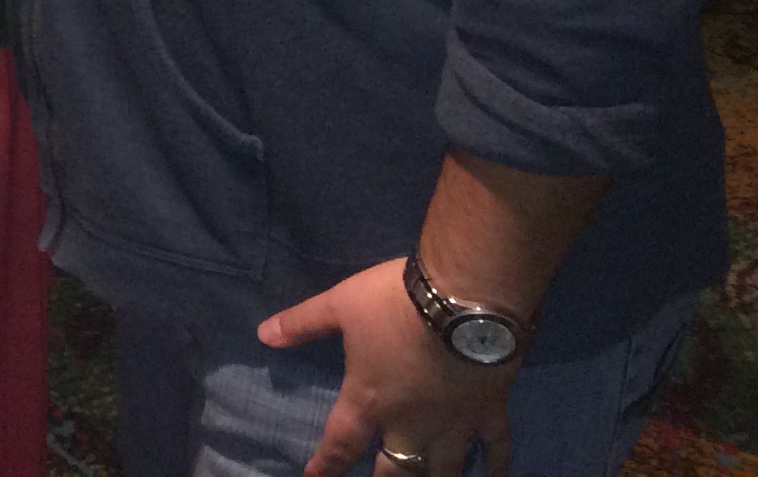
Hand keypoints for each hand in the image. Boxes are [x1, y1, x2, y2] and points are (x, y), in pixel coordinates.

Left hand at [261, 259, 517, 476]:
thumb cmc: (394, 302)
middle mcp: (411, 423)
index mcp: (369, 400)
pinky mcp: (490, 412)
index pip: (341, 444)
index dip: (326, 466)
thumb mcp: (338, 304)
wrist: (463, 298)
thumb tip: (263, 335)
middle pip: (397, 469)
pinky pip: (495, 449)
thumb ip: (302, 323)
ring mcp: (454, 423)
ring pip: (444, 470)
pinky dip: (494, 467)